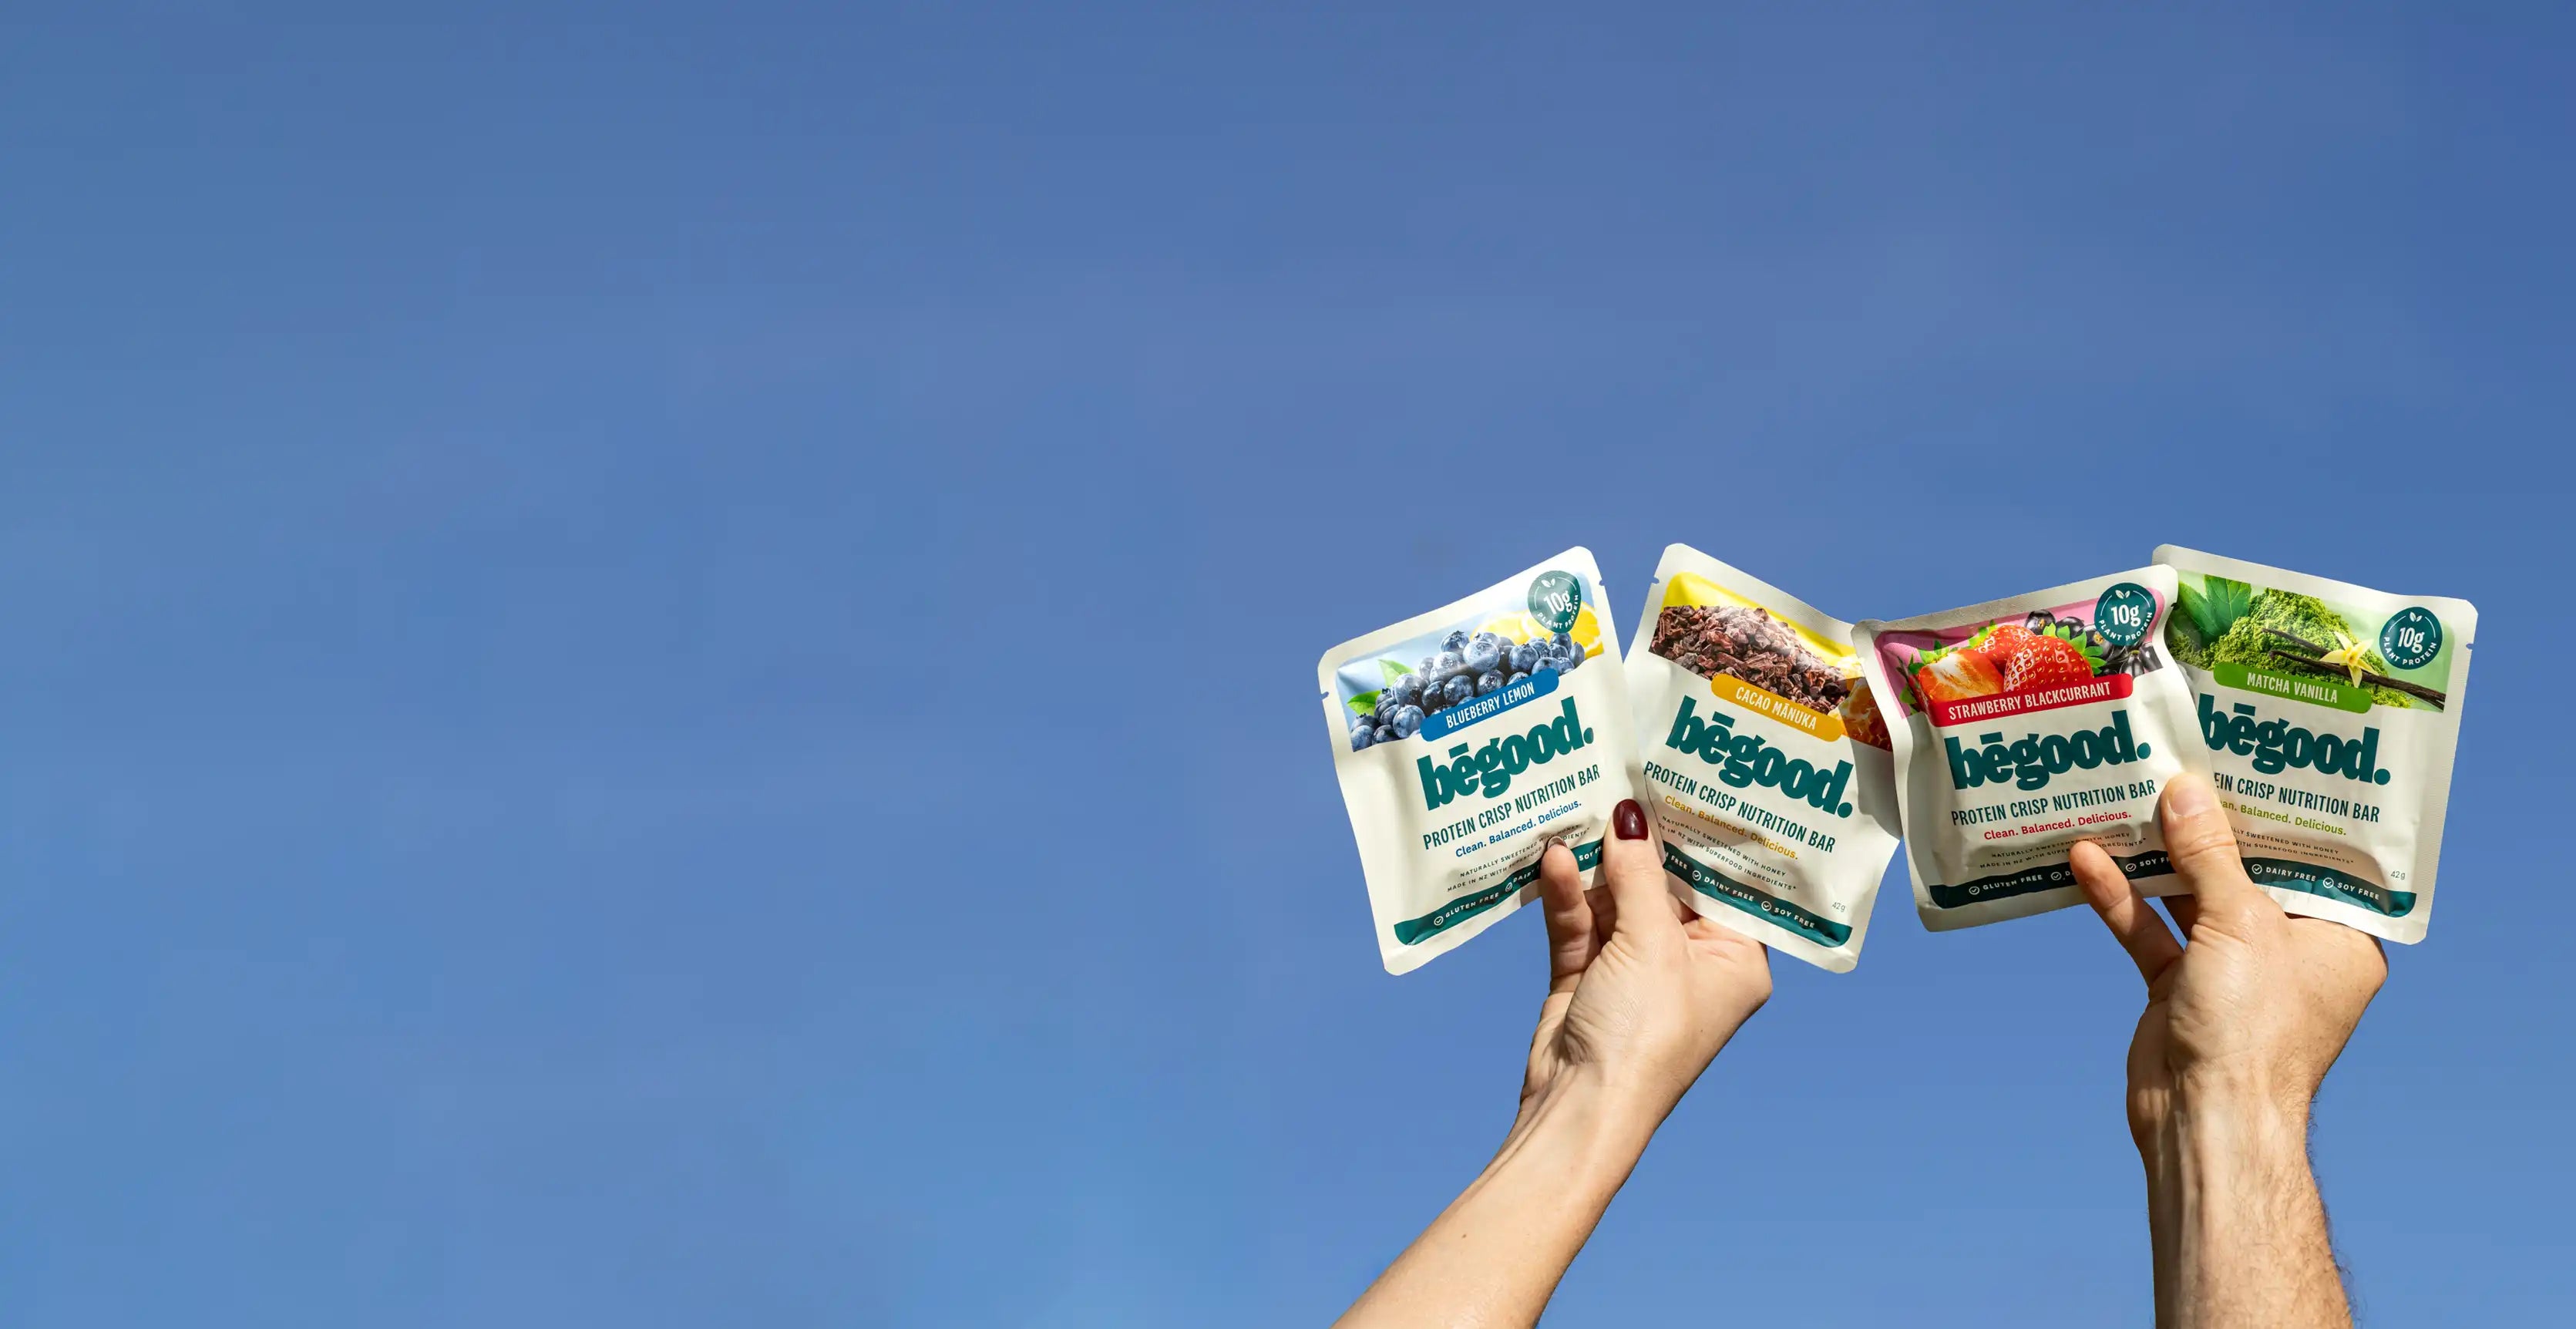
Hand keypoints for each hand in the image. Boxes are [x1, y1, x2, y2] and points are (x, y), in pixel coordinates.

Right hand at [1523, 797, 1772, 1131]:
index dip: (1703, 836)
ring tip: (1578, 809)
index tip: (1685, 782)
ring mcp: (1634, 971)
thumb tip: (1630, 816)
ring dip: (1597, 865)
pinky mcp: (1586, 978)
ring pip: (1616, 900)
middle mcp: (1688, 963)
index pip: (1724, 884)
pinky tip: (1557, 858)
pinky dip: (1569, 894)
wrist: (1579, 1107)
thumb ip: (1638, 875)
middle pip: (1665, 886)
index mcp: (1733, 960)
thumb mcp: (1652, 944)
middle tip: (1622, 781)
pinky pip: (1580, 923)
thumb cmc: (1643, 1035)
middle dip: (1640, 843)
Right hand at [2071, 772, 2384, 1328]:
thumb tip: (2185, 792)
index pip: (2315, 860)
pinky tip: (2088, 859)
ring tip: (2123, 797)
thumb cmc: (2252, 1031)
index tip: (2253, 760)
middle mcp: (2289, 952)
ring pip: (2191, 898)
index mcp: (2336, 939)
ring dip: (2156, 858)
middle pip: (2246, 872)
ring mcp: (2231, 972)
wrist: (2203, 1122)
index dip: (2284, 812)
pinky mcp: (2179, 990)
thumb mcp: (2239, 924)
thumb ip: (2210, 855)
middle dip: (2209, 825)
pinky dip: (2123, 899)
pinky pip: (2151, 933)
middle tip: (2181, 762)